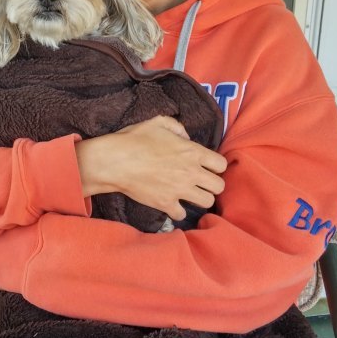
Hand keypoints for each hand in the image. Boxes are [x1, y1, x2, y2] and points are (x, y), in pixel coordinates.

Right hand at [75, 115, 226, 220]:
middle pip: (219, 186)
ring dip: (199, 198)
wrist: (114, 161)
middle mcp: (191, 172)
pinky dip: (177, 211)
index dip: (215, 166)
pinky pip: (182, 214)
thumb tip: (186, 137)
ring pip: (207, 202)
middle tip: (200, 182)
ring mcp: (180, 190)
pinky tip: (171, 203)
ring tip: (189, 194)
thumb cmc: (134, 139)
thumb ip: (177, 127)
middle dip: (212, 184)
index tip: (206, 166)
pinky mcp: (166, 204)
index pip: (221, 164)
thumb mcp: (157, 122)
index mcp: (192, 152)